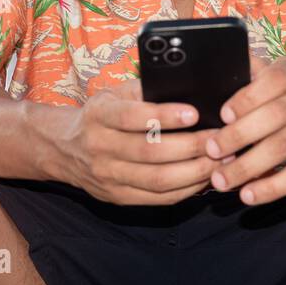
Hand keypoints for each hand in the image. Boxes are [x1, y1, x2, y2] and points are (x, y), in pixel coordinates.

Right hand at [55, 79, 230, 204]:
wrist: (64, 149)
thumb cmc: (100, 115)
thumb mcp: (113, 94)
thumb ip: (143, 90)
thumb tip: (185, 86)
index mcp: (99, 116)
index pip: (132, 117)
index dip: (164, 116)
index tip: (194, 112)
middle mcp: (101, 148)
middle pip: (151, 152)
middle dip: (192, 147)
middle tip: (221, 139)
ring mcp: (108, 177)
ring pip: (158, 180)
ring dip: (195, 172)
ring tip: (221, 160)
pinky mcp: (119, 197)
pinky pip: (158, 198)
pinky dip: (186, 189)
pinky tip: (205, 177)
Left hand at [204, 56, 285, 204]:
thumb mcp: (280, 75)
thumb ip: (252, 71)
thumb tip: (219, 65)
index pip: (274, 80)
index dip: (248, 97)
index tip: (223, 114)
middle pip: (275, 116)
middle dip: (239, 135)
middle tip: (211, 149)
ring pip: (282, 148)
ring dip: (247, 166)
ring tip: (220, 179)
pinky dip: (271, 188)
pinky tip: (248, 195)